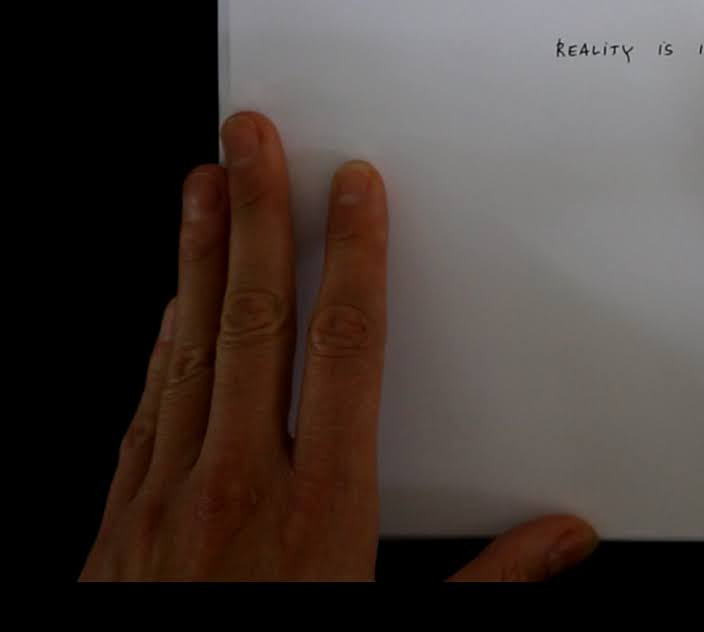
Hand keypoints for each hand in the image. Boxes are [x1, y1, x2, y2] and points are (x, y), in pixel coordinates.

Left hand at [82, 111, 596, 580]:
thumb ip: (488, 587)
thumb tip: (565, 540)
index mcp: (320, 505)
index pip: (346, 347)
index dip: (355, 256)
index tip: (353, 188)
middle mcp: (239, 479)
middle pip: (255, 319)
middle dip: (257, 216)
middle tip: (252, 137)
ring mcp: (168, 493)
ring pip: (187, 345)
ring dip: (193, 256)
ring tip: (198, 183)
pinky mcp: (118, 518)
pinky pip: (145, 403)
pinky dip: (159, 340)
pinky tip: (162, 303)